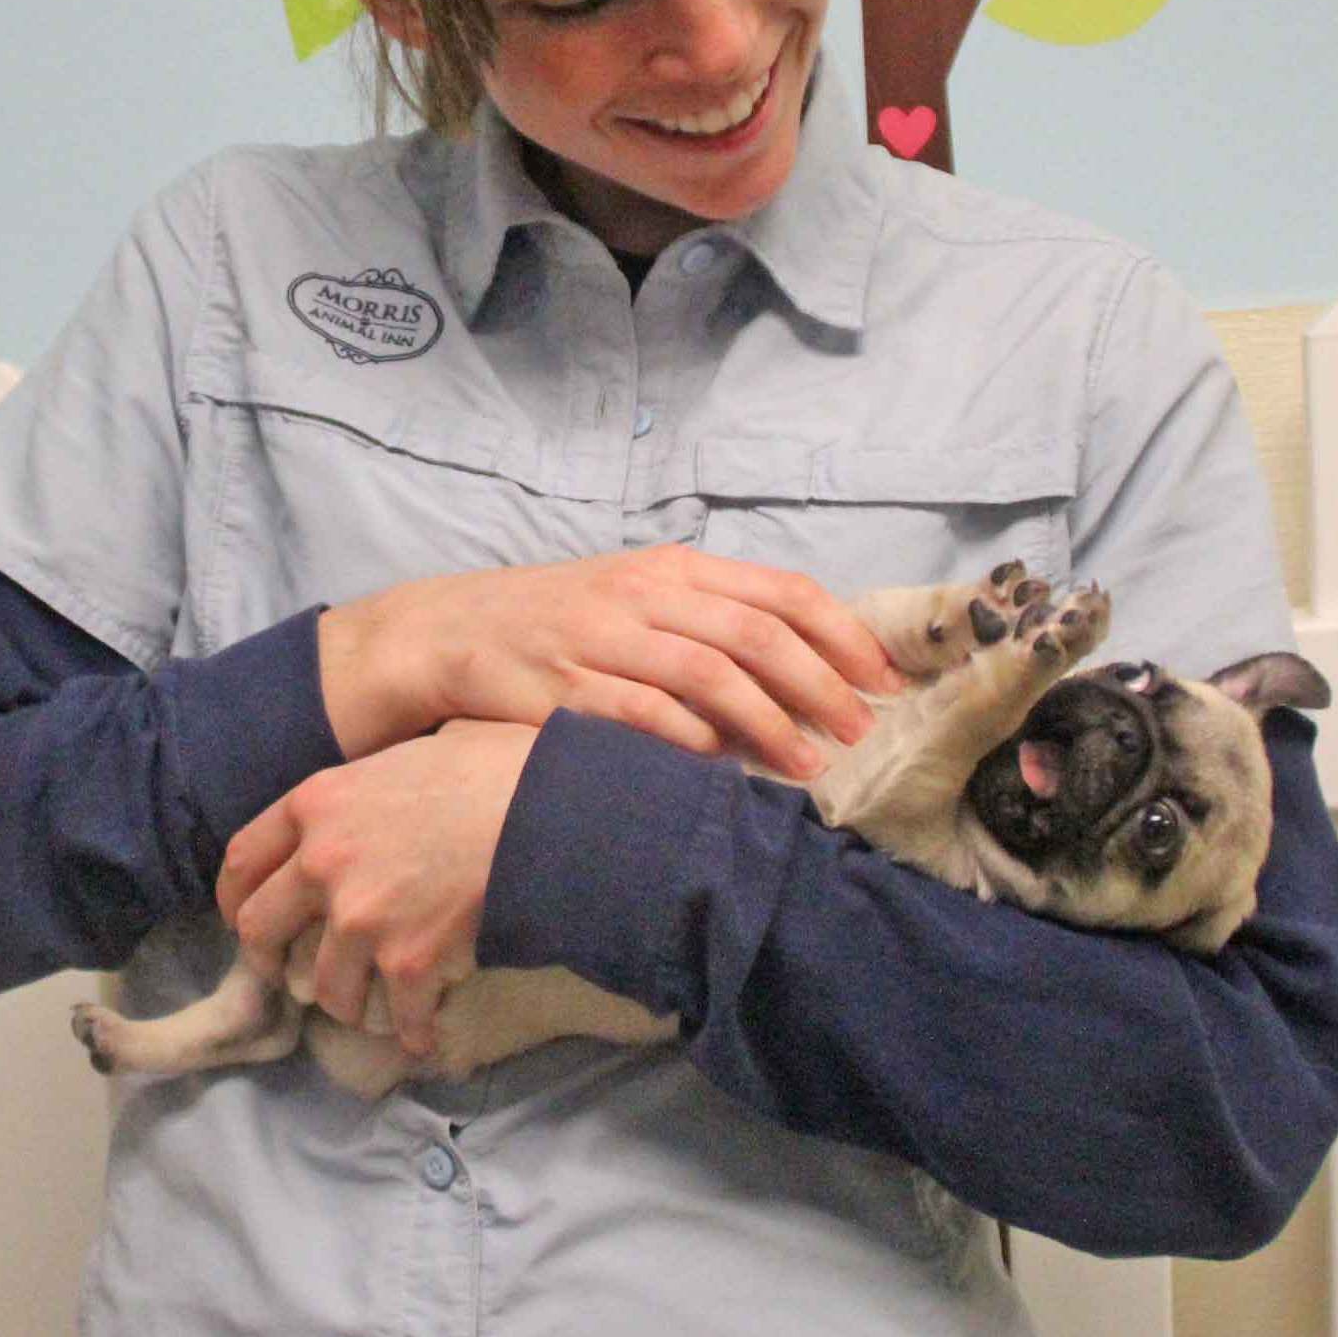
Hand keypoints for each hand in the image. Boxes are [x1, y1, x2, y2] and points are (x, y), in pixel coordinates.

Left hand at [216, 721, 536, 1058]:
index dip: (237, 897)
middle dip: (273, 960)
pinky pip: (396, 1019)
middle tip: (297, 970)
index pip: (242, 859)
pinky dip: (412, 1029)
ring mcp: (362, 918)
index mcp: (319, 801)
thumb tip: (373, 806)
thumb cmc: (496, 764)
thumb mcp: (414, 751)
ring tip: (378, 997)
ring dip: (351, 1000)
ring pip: (326, 989)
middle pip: (260, 932)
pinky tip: (425, 1027)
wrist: (551, 809)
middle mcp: (324, 862)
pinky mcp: (409, 963)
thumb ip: (370, 787)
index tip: (246, 916)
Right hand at [318, 544, 898, 776]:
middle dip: (820, 686)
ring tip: (809, 767)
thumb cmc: (560, 621)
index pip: (779, 590)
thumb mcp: (639, 600)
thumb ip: (712, 626)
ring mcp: (603, 639)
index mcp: (673, 568)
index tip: (886, 679)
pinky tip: (722, 768)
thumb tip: (806, 672)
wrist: (450, 631)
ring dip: (768, 723)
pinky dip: (689, 740)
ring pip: (707, 674)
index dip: (841, 634)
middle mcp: (644, 595)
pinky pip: (641, 713)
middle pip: (755, 634)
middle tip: (863, 732)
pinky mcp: (564, 687)